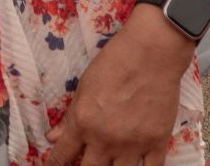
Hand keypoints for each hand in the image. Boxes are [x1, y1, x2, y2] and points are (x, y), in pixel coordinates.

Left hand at [48, 16, 192, 165]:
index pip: (62, 155)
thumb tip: (53, 137)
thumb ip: (69, 117)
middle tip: (86, 162)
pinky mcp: (157, 143)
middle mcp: (105, 139)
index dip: (56, 164)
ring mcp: (132, 145)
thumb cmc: (113, 64)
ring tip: (109, 163)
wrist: (150, 55)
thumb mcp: (83, 88)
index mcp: (82, 123)